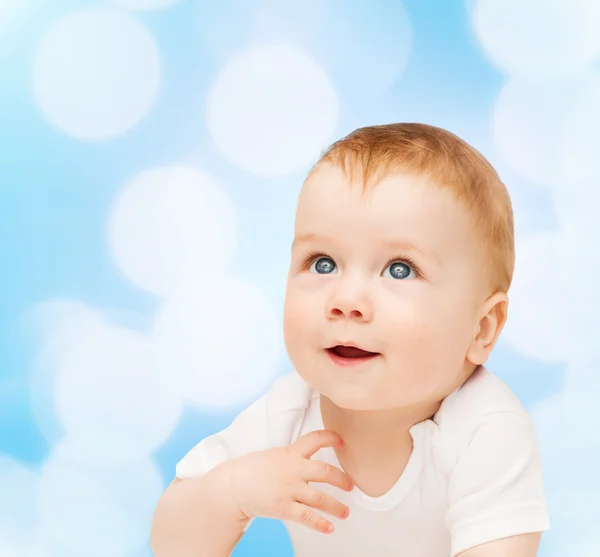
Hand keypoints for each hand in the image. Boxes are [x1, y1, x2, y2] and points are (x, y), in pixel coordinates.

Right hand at [230, 430, 353, 533]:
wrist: (232, 486)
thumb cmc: (251, 469)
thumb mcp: (273, 455)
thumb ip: (291, 457)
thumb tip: (307, 460)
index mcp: (289, 453)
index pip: (314, 440)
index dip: (329, 438)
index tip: (341, 439)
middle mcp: (292, 469)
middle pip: (325, 471)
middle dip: (341, 479)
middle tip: (351, 485)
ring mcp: (289, 489)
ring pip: (320, 498)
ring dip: (336, 506)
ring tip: (346, 512)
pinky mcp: (283, 507)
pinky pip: (306, 517)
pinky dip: (320, 523)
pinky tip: (329, 528)